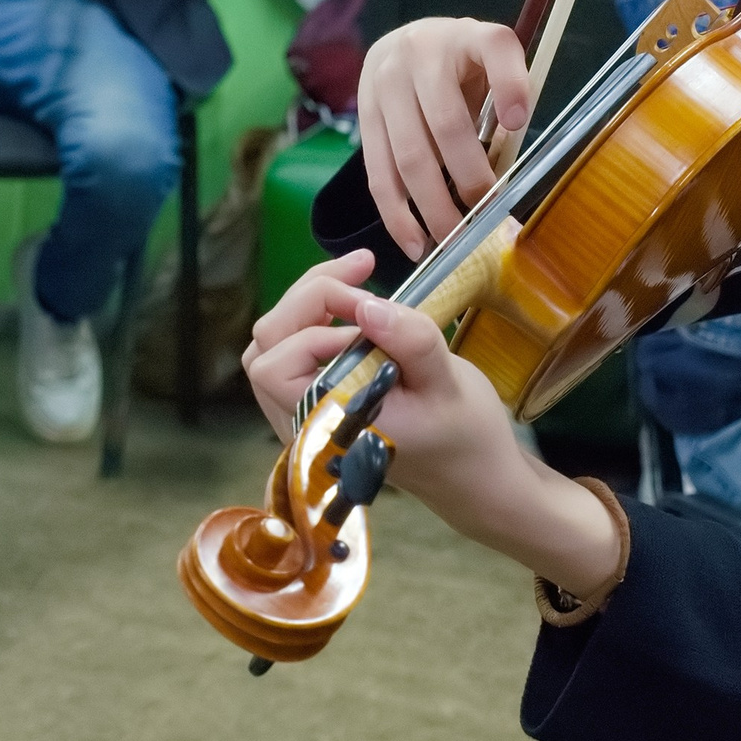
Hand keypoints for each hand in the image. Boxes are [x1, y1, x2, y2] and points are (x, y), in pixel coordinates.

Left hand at [241, 251, 620, 598]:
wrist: (474, 473)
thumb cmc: (466, 434)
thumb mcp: (448, 383)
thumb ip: (409, 342)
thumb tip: (365, 304)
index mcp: (327, 427)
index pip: (278, 364)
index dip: (316, 320)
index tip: (372, 300)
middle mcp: (302, 426)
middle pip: (266, 345)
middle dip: (310, 296)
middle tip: (366, 267)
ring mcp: (304, 417)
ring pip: (272, 345)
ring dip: (307, 305)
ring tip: (354, 284)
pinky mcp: (316, 404)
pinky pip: (290, 354)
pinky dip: (313, 321)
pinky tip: (352, 308)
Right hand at [357, 18, 532, 257]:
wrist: (406, 44)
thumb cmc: (463, 66)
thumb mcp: (493, 66)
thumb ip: (507, 101)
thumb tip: (506, 168)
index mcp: (468, 35)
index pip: (495, 48)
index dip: (510, 85)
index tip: (517, 123)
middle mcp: (421, 51)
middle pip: (447, 123)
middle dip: (471, 178)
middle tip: (489, 217)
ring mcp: (385, 82)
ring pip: (410, 155)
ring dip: (433, 207)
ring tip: (453, 242)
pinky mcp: (363, 114)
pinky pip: (378, 171)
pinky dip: (397, 213)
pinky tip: (414, 243)